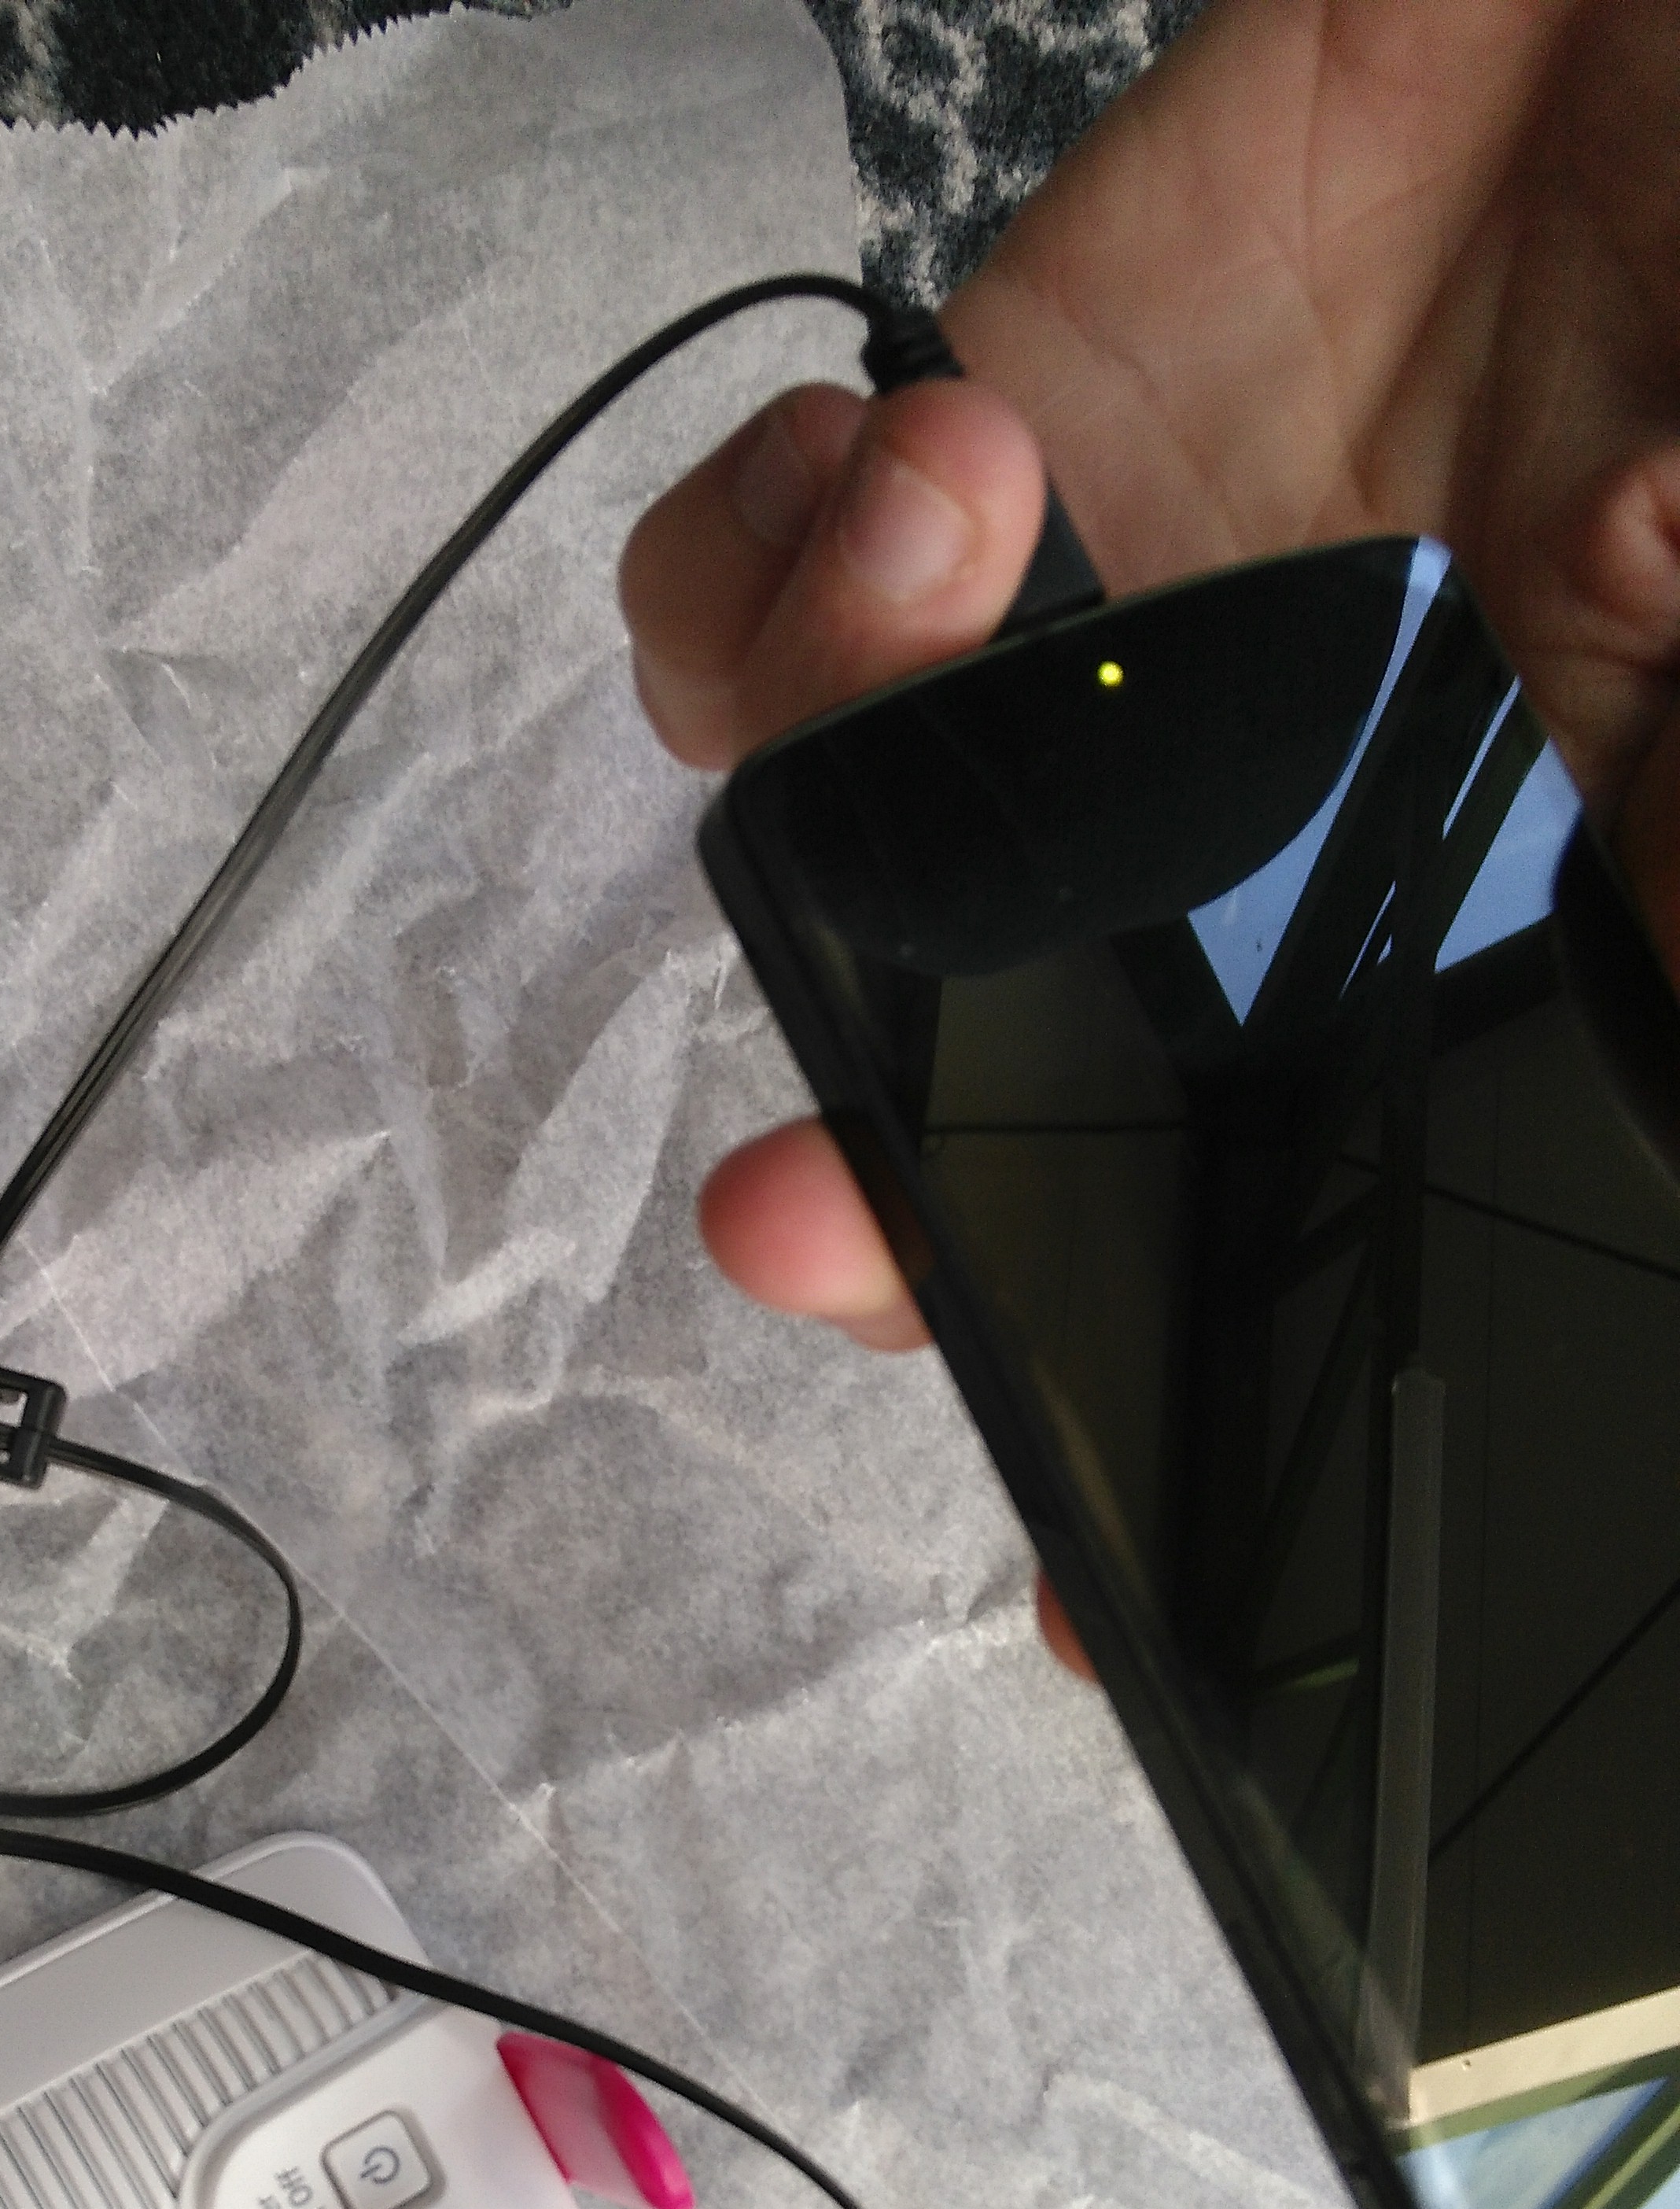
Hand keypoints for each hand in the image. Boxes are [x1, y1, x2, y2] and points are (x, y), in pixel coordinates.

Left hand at [622, 0, 1679, 1668]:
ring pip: (834, 844)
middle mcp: (1268, 840)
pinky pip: (749, 590)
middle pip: (1006, 1096)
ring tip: (973, 528)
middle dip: (900, 1199)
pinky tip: (908, 464)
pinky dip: (761, 552)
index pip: (1324, 1228)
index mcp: (1492, 918)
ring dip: (838, 735)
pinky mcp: (977, 467)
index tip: (1090, 1614)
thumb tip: (1657, 864)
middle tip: (827, 1230)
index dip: (1190, 1424)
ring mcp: (1108, 661)